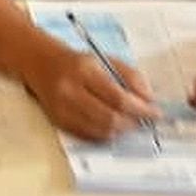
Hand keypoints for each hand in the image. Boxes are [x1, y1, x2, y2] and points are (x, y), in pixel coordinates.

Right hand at [21, 39, 157, 141]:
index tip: (155, 113)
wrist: (39, 63)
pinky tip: (113, 126)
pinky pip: (89, 136)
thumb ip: (130, 76)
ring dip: (122, 131)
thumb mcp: (104, 59)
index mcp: (84, 71)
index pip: (118, 98)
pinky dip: (107, 134)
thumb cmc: (76, 61)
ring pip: (101, 131)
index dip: (141, 110)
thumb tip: (149, 99)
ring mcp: (62, 109)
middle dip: (133, 123)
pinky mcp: (58, 121)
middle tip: (144, 121)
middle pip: (110, 118)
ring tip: (130, 123)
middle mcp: (70, 91)